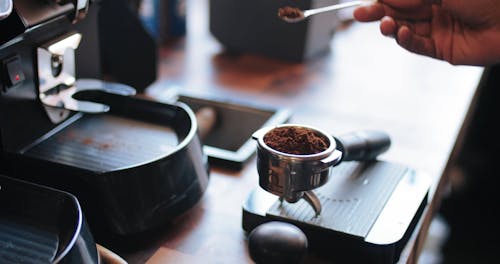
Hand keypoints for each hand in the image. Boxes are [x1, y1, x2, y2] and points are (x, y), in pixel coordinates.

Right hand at [353, 0, 499, 65]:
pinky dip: (406, 40)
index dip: (382, 0)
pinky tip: (402, 32)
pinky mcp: (443, 49)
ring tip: (384, 25)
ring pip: (405, 29)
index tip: (363, 2)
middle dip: (378, 12)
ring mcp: (439, 29)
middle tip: (359, 15)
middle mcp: (436, 8)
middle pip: (399, 11)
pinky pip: (418, 45)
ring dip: (391, 27)